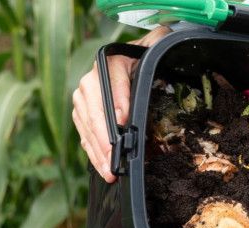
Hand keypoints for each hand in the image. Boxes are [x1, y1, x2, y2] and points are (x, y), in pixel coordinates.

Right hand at [72, 26, 170, 182]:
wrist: (135, 63)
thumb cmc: (148, 59)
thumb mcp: (154, 48)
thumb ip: (158, 43)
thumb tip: (165, 37)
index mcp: (110, 61)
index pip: (111, 80)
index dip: (117, 101)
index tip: (123, 120)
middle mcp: (92, 79)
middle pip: (95, 108)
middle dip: (105, 135)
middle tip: (115, 154)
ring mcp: (85, 98)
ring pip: (87, 125)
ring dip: (98, 150)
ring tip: (109, 169)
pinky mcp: (83, 115)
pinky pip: (84, 134)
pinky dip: (93, 153)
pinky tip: (103, 168)